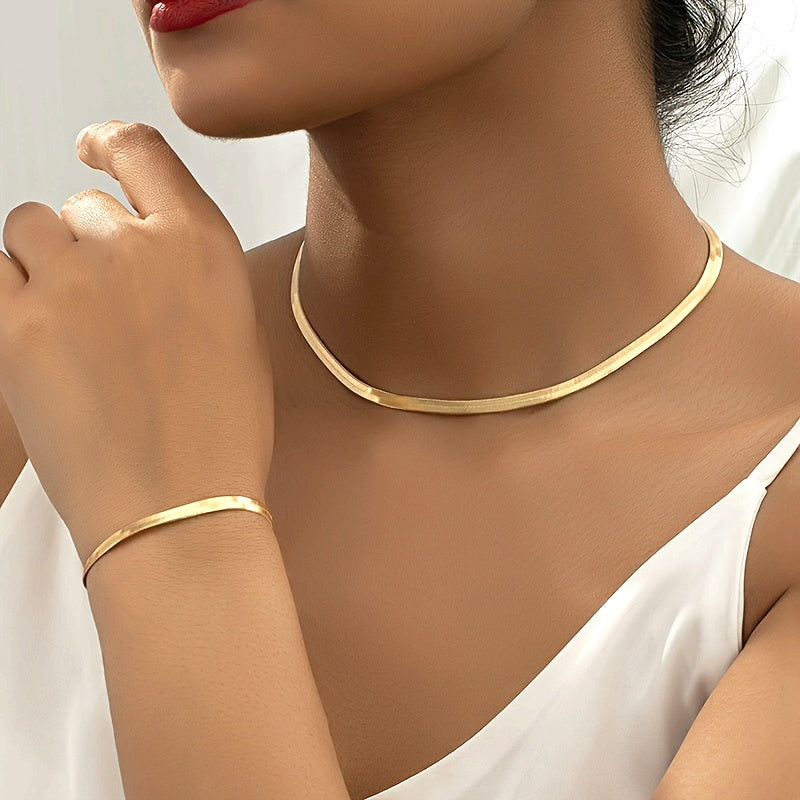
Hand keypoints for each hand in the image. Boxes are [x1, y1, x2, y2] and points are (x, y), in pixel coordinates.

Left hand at [0, 121, 274, 564]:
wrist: (182, 507)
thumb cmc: (220, 435)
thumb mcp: (235, 333)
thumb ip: (190, 273)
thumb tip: (145, 251)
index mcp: (203, 245)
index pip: (142, 151)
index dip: (110, 144)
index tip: (92, 148)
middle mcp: (137, 247)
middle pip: (82, 208)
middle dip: (87, 247)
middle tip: (102, 311)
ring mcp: (72, 282)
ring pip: (29, 232)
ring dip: (42, 267)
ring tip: (68, 329)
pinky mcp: (15, 326)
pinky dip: (10, 299)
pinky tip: (39, 340)